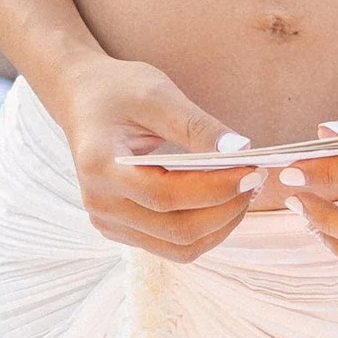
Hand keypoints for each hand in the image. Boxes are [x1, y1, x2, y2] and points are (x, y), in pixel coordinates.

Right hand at [53, 53, 262, 260]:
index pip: (166, 195)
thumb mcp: (157, 94)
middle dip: (226, 210)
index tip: (253, 169)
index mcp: (101, 168)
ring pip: (179, 247)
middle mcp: (101, 205)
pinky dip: (205, 229)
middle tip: (256, 179)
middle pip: (176, 230)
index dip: (216, 189)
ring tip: (244, 191)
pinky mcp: (123, 229)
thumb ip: (198, 126)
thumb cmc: (116, 91)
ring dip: (220, 225)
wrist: (81, 99)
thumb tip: (242, 152)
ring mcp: (110, 223)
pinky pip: (173, 245)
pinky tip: (223, 202)